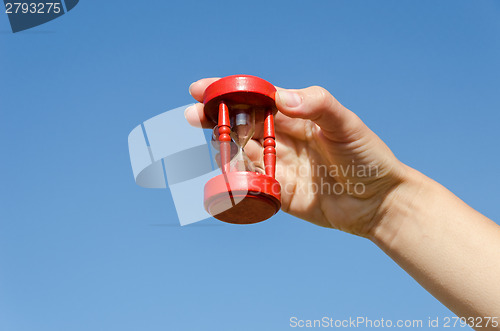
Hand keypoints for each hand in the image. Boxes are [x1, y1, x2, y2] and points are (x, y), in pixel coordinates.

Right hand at [185, 78, 406, 235]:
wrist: (378, 202)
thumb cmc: (367, 157)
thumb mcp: (346, 125)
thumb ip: (317, 105)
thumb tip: (281, 97)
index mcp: (297, 116)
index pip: (257, 99)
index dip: (229, 92)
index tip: (203, 89)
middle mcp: (284, 139)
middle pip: (242, 124)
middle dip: (217, 118)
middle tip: (193, 116)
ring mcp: (280, 166)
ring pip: (242, 153)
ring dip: (225, 148)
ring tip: (214, 144)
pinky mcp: (279, 193)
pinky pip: (252, 185)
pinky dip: (237, 179)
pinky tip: (227, 174)